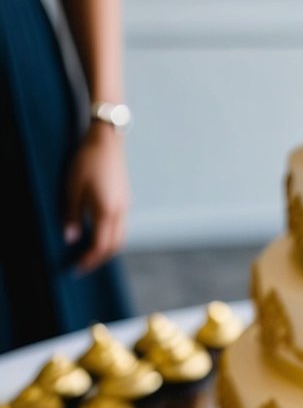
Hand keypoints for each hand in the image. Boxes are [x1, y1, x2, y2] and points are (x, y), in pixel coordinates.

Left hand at [64, 123, 129, 273]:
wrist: (107, 140)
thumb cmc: (87, 161)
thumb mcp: (73, 188)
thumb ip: (72, 216)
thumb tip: (71, 238)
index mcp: (107, 211)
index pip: (100, 246)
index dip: (89, 260)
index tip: (77, 268)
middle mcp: (120, 213)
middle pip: (114, 247)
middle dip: (99, 259)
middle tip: (83, 264)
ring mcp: (125, 207)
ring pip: (120, 238)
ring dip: (106, 249)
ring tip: (90, 252)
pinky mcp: (125, 201)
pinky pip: (121, 227)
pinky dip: (111, 237)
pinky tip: (98, 234)